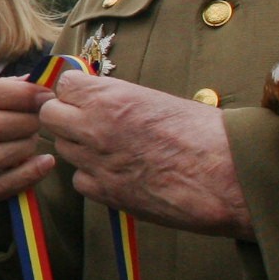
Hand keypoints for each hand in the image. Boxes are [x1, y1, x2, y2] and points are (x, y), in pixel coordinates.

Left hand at [38, 72, 252, 237]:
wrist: (228, 178)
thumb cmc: (206, 135)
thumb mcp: (158, 100)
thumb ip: (120, 99)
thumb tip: (100, 97)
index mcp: (110, 98)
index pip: (63, 85)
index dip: (74, 91)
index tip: (86, 96)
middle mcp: (95, 128)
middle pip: (50, 117)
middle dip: (65, 117)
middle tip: (89, 123)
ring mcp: (96, 163)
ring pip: (64, 150)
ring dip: (80, 148)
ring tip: (111, 149)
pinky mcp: (106, 194)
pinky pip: (81, 181)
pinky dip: (94, 178)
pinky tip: (120, 174)